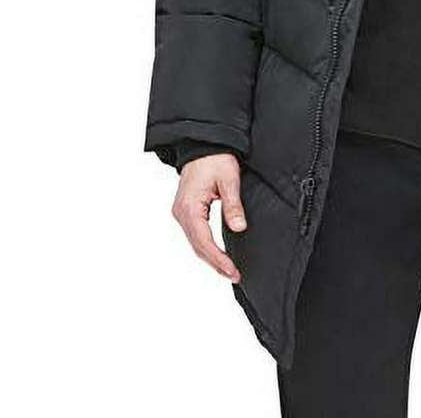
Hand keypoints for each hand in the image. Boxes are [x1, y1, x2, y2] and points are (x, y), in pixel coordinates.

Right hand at [171, 153, 245, 282]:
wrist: (203, 145)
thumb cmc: (215, 159)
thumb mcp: (229, 179)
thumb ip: (233, 204)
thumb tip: (239, 227)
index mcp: (189, 208)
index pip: (204, 241)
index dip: (218, 259)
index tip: (232, 271)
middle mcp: (181, 213)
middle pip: (198, 246)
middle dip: (215, 263)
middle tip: (234, 275)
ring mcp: (182, 213)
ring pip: (196, 243)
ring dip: (211, 257)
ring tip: (228, 270)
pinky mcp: (187, 211)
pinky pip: (196, 235)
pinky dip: (206, 247)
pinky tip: (217, 255)